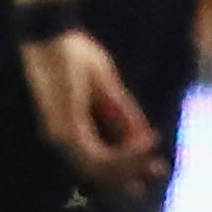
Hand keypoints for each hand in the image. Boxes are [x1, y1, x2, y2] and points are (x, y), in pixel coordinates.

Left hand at [18, 22, 169, 209]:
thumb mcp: (108, 88)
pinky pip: (100, 158)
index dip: (129, 167)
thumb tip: (147, 139)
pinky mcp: (67, 132)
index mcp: (70, 130)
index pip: (100, 160)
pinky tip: (145, 146)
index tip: (156, 167)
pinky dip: (125, 156)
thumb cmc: (73, 55)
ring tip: (153, 155)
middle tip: (160, 172)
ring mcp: (63, 138)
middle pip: (100, 173)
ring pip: (101, 170)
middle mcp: (63, 139)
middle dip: (132, 175)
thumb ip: (124, 115)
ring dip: (131, 166)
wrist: (50, 36)